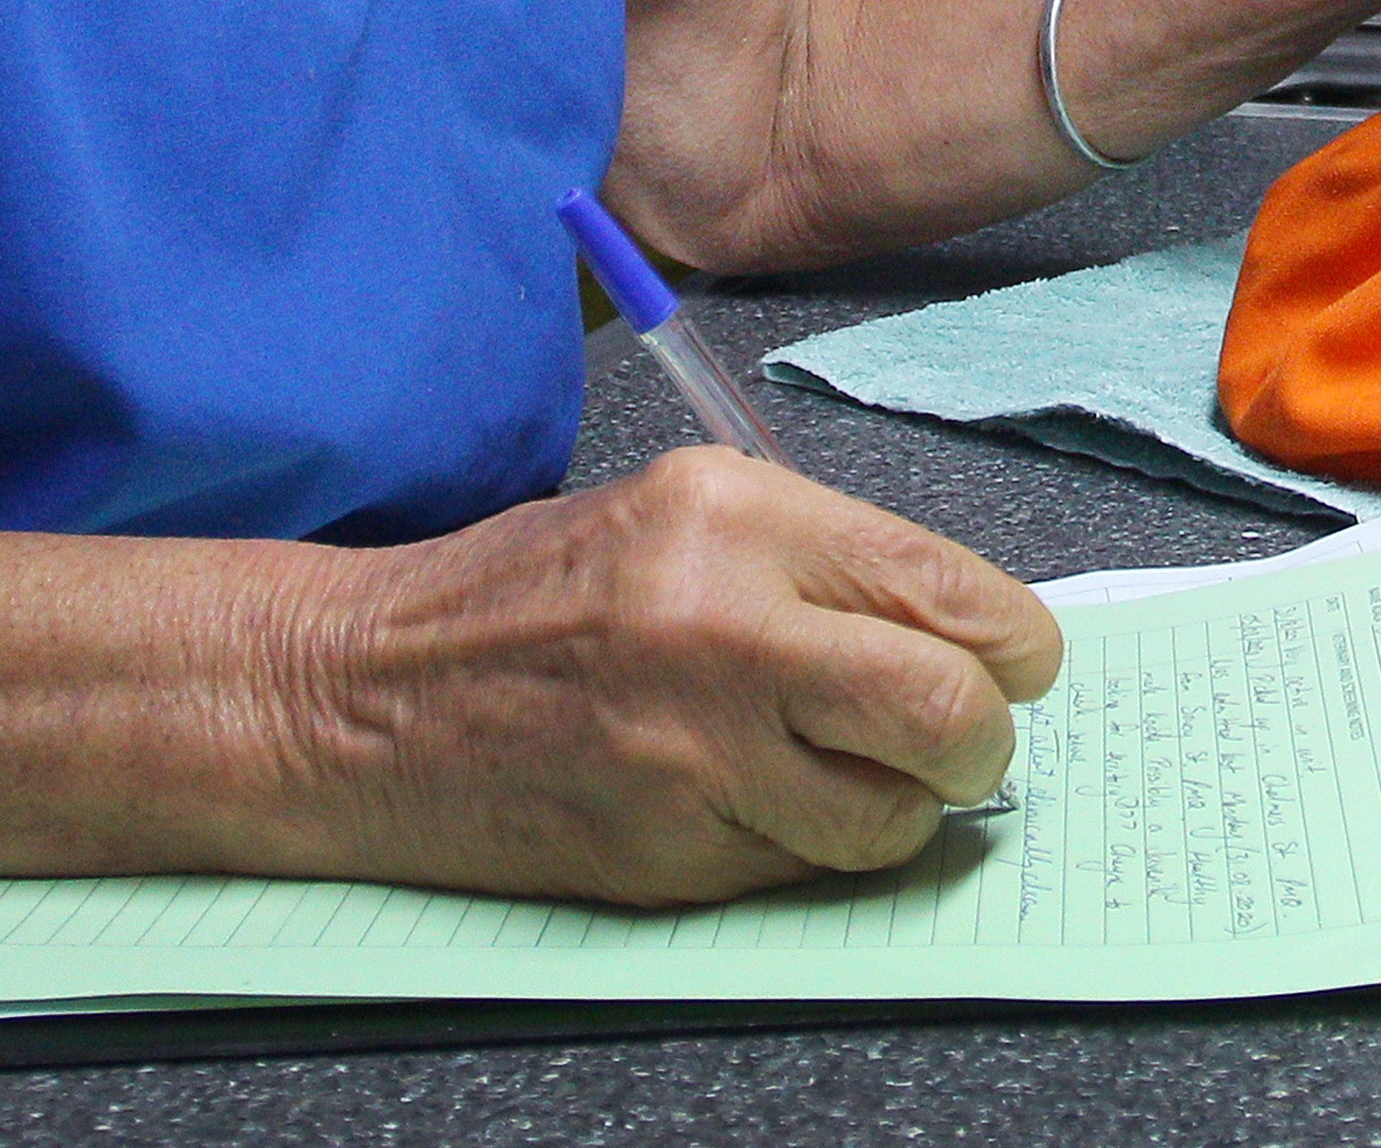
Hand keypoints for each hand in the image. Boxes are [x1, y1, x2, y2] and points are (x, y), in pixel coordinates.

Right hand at [297, 445, 1063, 904]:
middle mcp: (724, 626)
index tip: (1018, 663)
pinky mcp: (665, 851)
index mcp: (738, 517)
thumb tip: (967, 628)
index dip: (1017, 645)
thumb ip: (822, 560)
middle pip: (952, 710)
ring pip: (896, 813)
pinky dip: (815, 845)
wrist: (362, 695)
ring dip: (906, 806)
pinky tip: (763, 800)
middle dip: (984, 736)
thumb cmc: (530, 594)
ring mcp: (693, 751)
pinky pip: (807, 867)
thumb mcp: (679, 513)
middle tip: (967, 737)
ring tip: (859, 773)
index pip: (954, 591)